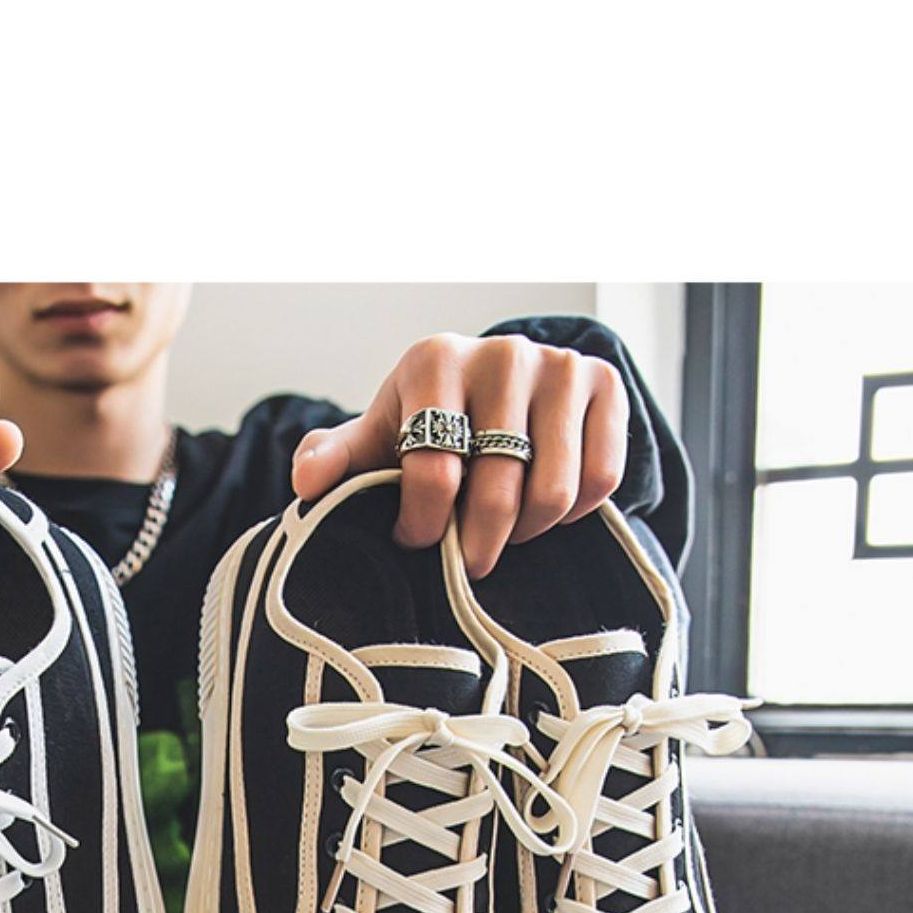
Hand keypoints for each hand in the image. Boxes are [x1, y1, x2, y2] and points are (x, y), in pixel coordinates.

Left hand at [291, 333, 628, 577]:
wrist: (503, 381)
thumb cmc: (430, 419)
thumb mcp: (380, 435)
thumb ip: (338, 457)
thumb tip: (305, 479)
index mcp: (434, 359)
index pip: (433, 471)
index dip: (422, 525)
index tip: (415, 539)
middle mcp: (501, 352)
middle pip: (497, 489)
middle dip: (477, 544)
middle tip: (467, 560)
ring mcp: (560, 365)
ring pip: (554, 491)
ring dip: (528, 531)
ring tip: (505, 532)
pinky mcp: (606, 382)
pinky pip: (601, 479)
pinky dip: (575, 511)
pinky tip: (546, 508)